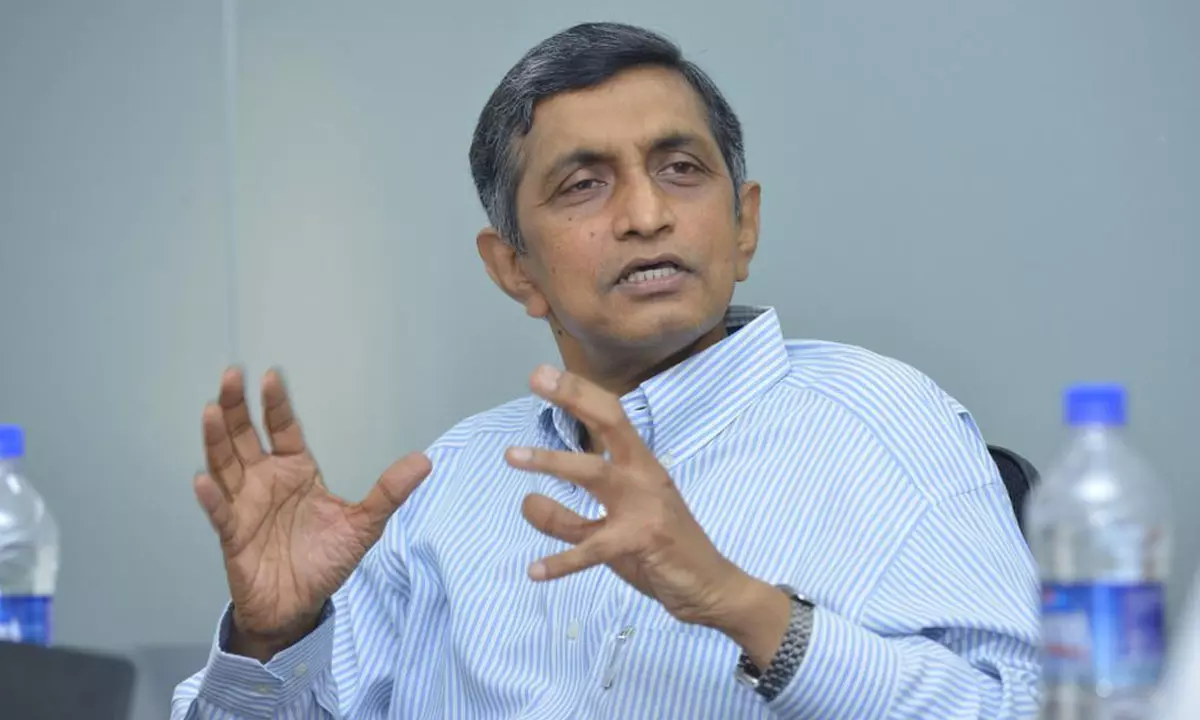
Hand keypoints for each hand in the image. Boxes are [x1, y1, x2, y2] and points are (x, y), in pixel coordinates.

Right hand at [194, 367, 430, 659]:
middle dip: (236, 407)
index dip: (276, 404)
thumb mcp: (364, 525)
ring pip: (225, 464)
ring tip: (212, 411)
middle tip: (231, 376)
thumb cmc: (325, 561)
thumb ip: (389, 492)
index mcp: (296, 471)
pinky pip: (219, 512)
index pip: (283, 429)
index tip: (271, 375)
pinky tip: (203, 479)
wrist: (299, 606)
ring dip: (217, 439)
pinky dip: (211, 497)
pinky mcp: (232, 534)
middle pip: (245, 436)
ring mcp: (245, 505)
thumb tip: (425, 461)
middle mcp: (266, 480)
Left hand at [504, 365, 757, 629]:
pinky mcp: (641, 541)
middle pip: (609, 424)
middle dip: (573, 398)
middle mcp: (644, 477)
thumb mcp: (611, 530)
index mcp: (641, 467)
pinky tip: (536, 571)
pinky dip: (562, 561)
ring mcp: (645, 506)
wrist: (710, 587)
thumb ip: (569, 518)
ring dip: (551, 461)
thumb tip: (526, 501)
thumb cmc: (664, 551)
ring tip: (511, 455)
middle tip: (536, 378)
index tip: (543, 374)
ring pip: (593, 473)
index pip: (611, 418)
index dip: (578, 393)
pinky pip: (593, 548)